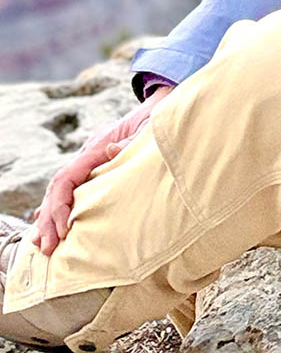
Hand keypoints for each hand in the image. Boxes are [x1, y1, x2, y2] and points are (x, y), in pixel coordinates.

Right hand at [33, 85, 172, 254]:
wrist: (163, 104)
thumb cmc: (157, 118)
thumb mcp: (149, 128)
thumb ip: (132, 140)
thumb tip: (111, 151)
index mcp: (97, 146)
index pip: (67, 178)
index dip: (60, 205)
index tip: (62, 230)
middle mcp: (88, 153)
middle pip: (58, 187)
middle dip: (49, 218)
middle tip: (47, 248)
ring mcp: (91, 159)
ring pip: (62, 190)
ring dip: (51, 217)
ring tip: (44, 245)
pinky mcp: (97, 165)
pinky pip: (73, 189)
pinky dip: (60, 207)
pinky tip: (52, 225)